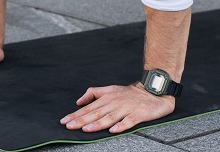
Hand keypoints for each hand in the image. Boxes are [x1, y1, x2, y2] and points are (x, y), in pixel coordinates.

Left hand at [60, 84, 174, 133]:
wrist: (154, 90)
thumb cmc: (131, 93)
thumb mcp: (111, 89)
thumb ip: (94, 93)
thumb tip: (79, 101)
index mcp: (108, 97)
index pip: (89, 107)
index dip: (76, 114)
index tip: (65, 121)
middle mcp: (116, 102)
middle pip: (97, 113)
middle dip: (82, 120)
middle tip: (70, 126)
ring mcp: (128, 108)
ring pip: (110, 117)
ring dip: (98, 123)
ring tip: (87, 128)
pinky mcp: (140, 113)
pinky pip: (130, 120)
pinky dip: (122, 125)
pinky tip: (114, 130)